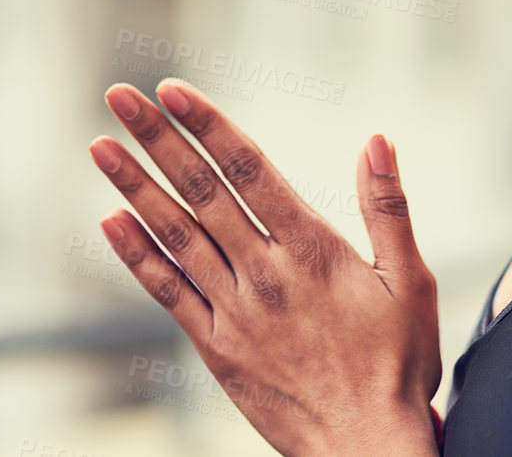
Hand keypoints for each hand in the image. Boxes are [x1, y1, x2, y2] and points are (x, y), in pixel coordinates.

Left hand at [88, 78, 441, 456]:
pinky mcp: (217, 348)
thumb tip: (377, 140)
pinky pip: (168, 292)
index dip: (207, 124)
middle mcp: (264, 274)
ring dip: (134, 186)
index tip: (172, 90)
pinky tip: (110, 221)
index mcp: (311, 250)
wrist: (367, 451)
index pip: (248, 168)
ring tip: (99, 146)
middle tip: (120, 97)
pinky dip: (137, 255)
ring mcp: (235, 311)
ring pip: (175, 234)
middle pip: (202, 191)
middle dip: (157, 140)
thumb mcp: (411, 283)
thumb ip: (388, 208)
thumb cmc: (398, 367)